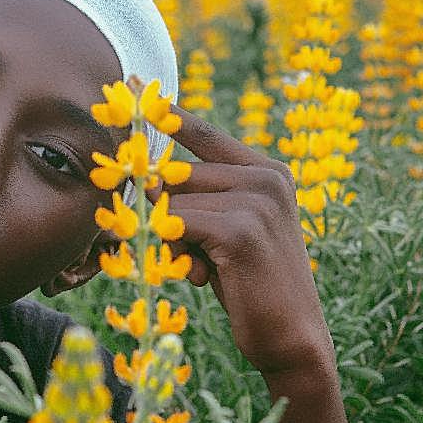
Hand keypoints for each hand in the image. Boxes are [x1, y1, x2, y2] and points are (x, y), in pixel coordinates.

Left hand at [149, 104, 336, 379]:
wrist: (290, 337)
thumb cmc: (250, 287)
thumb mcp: (225, 234)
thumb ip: (198, 204)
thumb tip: (144, 187)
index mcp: (266, 171)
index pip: (204, 134)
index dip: (166, 113)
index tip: (132, 85)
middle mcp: (266, 177)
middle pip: (176, 175)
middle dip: (160, 211)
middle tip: (174, 246)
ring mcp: (257, 200)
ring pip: (173, 203)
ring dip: (170, 239)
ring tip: (202, 269)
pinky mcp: (242, 229)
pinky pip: (179, 226)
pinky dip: (176, 252)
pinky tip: (202, 276)